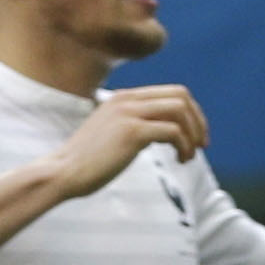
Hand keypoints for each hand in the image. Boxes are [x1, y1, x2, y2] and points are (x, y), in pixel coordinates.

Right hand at [49, 86, 207, 197]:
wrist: (63, 172)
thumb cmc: (89, 160)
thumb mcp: (114, 132)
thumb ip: (137, 124)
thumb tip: (168, 130)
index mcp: (124, 98)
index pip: (173, 92)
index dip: (192, 113)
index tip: (196, 137)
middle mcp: (127, 100)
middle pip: (182, 96)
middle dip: (198, 121)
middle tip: (201, 145)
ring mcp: (129, 114)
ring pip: (181, 111)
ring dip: (193, 135)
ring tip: (188, 156)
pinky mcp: (132, 132)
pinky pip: (173, 131)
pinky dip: (184, 146)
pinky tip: (180, 160)